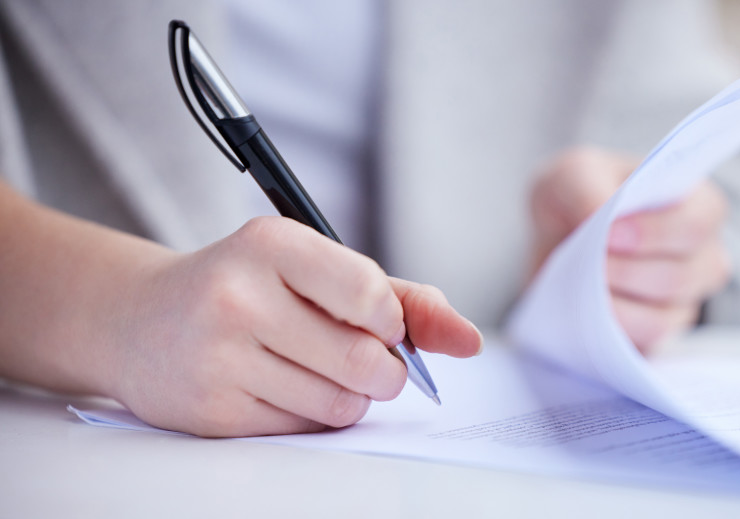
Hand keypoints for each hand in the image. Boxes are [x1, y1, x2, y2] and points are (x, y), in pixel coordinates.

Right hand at [107, 217, 481, 436]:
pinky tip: (282, 388)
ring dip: (350, 397)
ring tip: (319, 370)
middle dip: (384, 371)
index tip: (384, 326)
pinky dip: (311, 417)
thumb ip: (401, 299)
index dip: (393, 322)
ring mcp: (219, 356)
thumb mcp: (317, 271)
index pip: (370, 292)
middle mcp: (238, 295)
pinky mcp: (210, 411)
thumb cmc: (251, 289)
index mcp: (271, 244)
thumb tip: (470, 340)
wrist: (142, 320)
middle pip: (364, 361)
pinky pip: (302, 430)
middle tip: (368, 360)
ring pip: (339, 404)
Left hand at [530, 148, 730, 351]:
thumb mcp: (572, 174)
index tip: (609, 233)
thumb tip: (602, 217)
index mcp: (697, 204)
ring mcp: (685, 300)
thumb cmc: (578, 196)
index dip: (654, 232)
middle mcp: (703, 255)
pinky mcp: (659, 332)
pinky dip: (613, 326)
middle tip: (590, 259)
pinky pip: (645, 342)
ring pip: (665, 316)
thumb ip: (586, 187)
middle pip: (681, 275)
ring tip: (585, 280)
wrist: (555, 239)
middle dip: (625, 270)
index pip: (700, 221)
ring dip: (615, 301)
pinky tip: (590, 308)